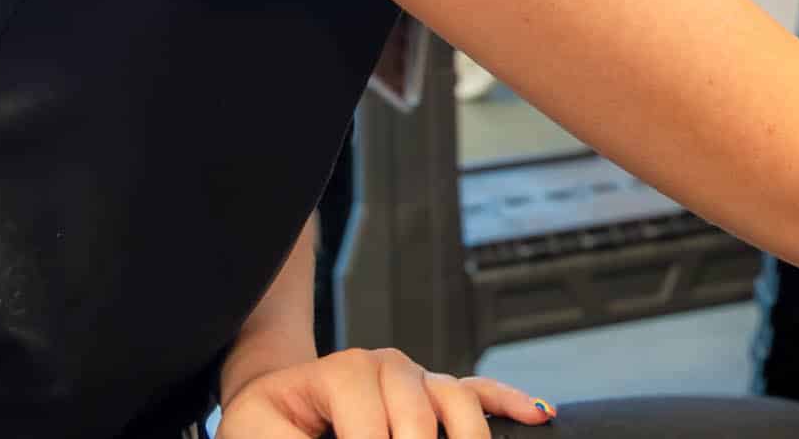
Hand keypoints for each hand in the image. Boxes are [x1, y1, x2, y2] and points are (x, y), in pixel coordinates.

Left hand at [214, 347, 551, 436]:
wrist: (274, 404)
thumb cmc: (265, 426)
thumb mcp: (261, 437)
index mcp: (340, 372)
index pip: (368, 418)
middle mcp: (387, 367)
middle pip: (420, 410)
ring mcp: (417, 378)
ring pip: (458, 400)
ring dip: (467, 437)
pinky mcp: (434, 395)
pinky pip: (479, 393)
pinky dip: (509, 402)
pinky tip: (537, 416)